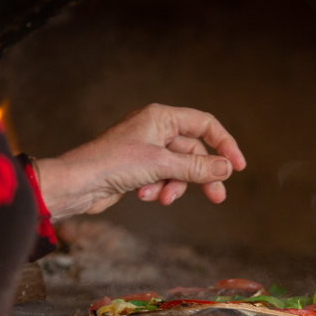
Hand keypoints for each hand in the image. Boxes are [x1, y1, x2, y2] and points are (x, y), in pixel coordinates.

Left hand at [35, 104, 246, 216]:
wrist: (77, 184)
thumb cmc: (111, 164)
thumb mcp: (161, 165)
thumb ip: (197, 167)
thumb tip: (226, 168)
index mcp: (161, 116)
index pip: (205, 124)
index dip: (224, 144)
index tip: (237, 167)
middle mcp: (155, 129)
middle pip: (193, 151)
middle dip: (201, 176)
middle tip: (217, 197)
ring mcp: (147, 149)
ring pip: (178, 169)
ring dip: (174, 186)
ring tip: (162, 198)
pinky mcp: (138, 168)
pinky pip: (162, 178)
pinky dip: (158, 189)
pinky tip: (144, 196)